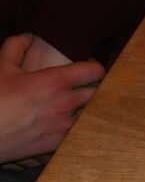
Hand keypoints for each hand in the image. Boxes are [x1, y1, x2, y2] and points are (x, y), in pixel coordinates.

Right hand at [0, 34, 104, 163]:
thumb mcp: (1, 67)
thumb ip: (16, 47)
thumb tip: (28, 37)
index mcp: (55, 81)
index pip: (94, 72)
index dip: (95, 68)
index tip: (90, 68)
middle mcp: (66, 103)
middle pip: (98, 93)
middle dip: (95, 88)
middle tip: (85, 86)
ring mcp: (65, 126)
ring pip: (91, 114)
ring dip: (87, 109)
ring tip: (78, 106)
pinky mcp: (59, 144)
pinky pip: (79, 133)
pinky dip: (77, 127)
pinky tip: (69, 124)